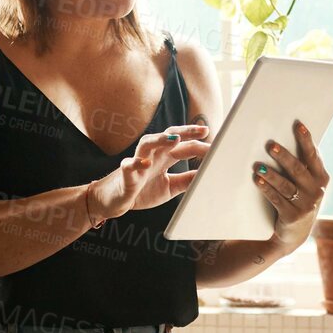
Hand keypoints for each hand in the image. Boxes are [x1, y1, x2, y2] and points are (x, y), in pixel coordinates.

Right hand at [89, 125, 211, 221]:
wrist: (114, 201)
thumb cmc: (141, 190)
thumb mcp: (170, 187)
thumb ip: (187, 180)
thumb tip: (207, 174)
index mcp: (163, 158)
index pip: (183, 145)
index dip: (198, 143)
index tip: (217, 143)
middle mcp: (152, 156)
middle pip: (168, 137)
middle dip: (185, 132)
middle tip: (203, 130)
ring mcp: (137, 163)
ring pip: (147, 144)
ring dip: (160, 139)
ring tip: (174, 138)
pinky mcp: (125, 175)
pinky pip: (129, 166)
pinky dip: (136, 163)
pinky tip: (145, 163)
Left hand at [253, 118, 330, 247]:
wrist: (294, 233)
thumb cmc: (297, 198)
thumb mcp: (306, 183)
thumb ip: (301, 165)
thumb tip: (281, 139)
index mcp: (321, 177)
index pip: (313, 155)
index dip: (306, 140)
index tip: (297, 125)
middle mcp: (316, 190)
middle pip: (298, 169)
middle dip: (283, 156)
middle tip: (269, 145)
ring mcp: (306, 205)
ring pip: (286, 185)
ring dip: (271, 175)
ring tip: (257, 166)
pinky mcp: (292, 217)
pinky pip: (277, 200)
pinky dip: (267, 189)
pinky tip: (258, 181)